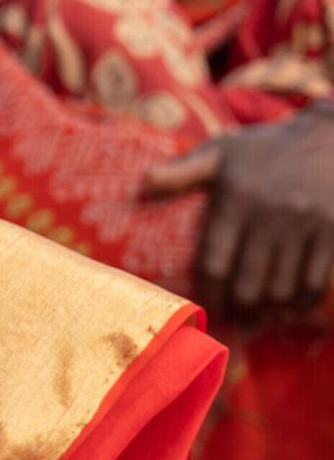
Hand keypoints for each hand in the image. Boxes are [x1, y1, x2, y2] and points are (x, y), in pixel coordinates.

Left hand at [144, 107, 333, 320]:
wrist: (326, 138)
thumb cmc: (262, 149)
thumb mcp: (219, 152)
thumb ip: (182, 171)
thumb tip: (143, 182)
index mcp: (235, 198)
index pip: (214, 261)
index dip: (207, 294)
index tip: (203, 310)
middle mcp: (269, 214)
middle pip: (247, 282)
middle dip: (236, 309)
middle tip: (230, 321)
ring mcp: (304, 225)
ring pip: (282, 287)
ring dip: (267, 310)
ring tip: (255, 318)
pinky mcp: (332, 232)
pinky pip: (315, 281)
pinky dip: (300, 302)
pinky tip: (288, 308)